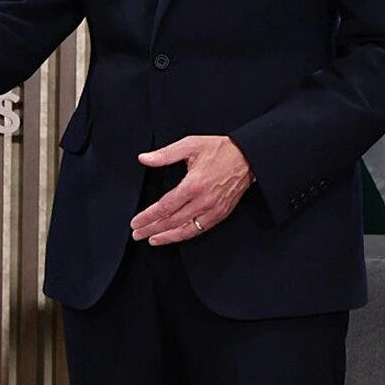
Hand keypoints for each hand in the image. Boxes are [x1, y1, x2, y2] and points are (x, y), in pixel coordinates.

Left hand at [129, 135, 253, 244]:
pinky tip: (174, 236)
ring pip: (186, 229)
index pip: (165, 207)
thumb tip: (144, 158)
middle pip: (172, 221)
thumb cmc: (219, 149)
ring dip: (167, 237)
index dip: (148, 217)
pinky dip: (185, 235)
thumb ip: (165, 154)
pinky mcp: (221, 213)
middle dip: (152, 229)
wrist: (248, 156)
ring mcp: (214, 209)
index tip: (135, 222)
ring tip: (152, 240)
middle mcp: (204, 200)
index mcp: (193, 184)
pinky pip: (200, 229)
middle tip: (137, 234)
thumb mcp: (190, 145)